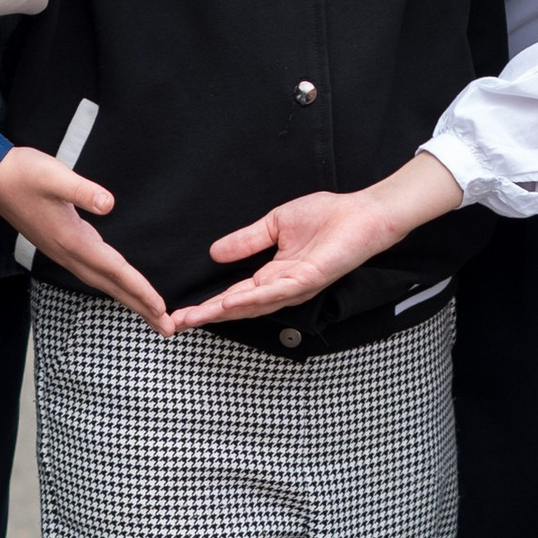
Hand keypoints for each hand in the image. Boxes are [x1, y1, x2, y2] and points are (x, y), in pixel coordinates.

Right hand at [0, 145, 170, 328]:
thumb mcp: (55, 176)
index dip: (140, 289)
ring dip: (127, 299)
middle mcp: (68, 253)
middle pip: (111, 286)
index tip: (161, 309)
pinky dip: (111, 284)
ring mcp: (62, 251)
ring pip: (101, 282)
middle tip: (168, 328)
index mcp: (73, 240)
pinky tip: (118, 285)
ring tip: (150, 313)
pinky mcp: (60, 245)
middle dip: (140, 306)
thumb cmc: (24, 174)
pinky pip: (92, 273)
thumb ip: (82, 191)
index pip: (114, 270)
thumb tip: (109, 203)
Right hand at [170, 149, 465, 327]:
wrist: (363, 214)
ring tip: (194, 317)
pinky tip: (231, 301)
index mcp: (273, 275)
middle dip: (206, 316)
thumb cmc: (328, 216)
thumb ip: (247, 240)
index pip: (234, 294)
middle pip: (238, 307)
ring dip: (223, 311)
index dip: (206, 305)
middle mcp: (282, 287)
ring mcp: (296, 286)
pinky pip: (277, 291)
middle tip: (174, 324)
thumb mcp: (275, 224)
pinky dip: (253, 298)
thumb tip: (215, 253)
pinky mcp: (310, 279)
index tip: (178, 312)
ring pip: (253, 305)